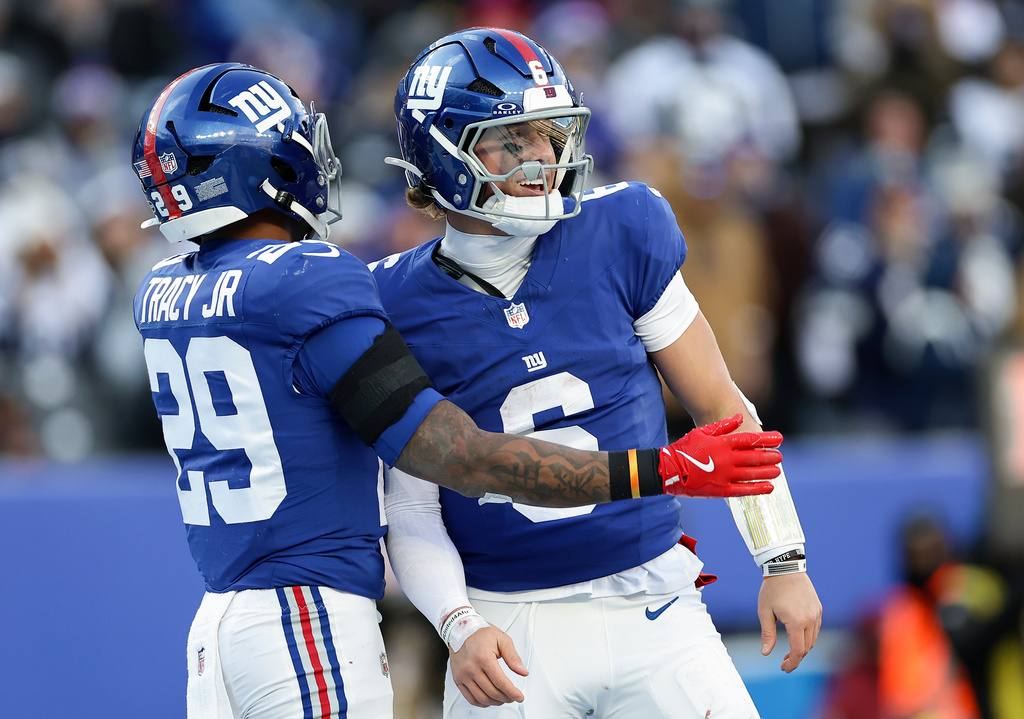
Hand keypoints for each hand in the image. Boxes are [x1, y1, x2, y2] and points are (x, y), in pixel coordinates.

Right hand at [449, 624, 528, 706]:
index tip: (519, 696)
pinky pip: (469, 698)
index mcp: (483, 657)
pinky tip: (489, 700)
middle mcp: (471, 667)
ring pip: (481, 698)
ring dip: (495, 702)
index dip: (512, 692)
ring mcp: (463, 674)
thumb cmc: (479, 632)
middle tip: (513, 697)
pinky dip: (481, 703)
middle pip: (491, 692)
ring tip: (503, 698)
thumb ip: (513, 657)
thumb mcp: (501, 639)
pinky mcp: (457, 679)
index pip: (500, 682)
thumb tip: (522, 671)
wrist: (460, 628)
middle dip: (506, 698)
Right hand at [659, 414, 781, 496]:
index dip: (767, 439)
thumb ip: (723, 426)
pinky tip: (768, 487)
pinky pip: (743, 490)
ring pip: (752, 474)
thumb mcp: (702, 431)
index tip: (779, 438)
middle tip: (780, 457)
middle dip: (770, 457)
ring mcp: (724, 475)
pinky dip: (757, 489)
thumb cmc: (684, 449)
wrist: (669, 470)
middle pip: (754, 457)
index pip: (750, 440)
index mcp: (722, 443)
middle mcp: (726, 459)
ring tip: (777, 471)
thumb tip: (739, 418)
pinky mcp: (721, 490)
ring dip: (767, 472)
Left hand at [758, 572, 821, 671]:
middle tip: (784, 662)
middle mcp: (810, 619)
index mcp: (796, 621)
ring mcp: (816, 613)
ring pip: (813, 639)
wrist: (786, 567)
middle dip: (796, 658)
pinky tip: (797, 637)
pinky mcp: (818, 608)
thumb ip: (767, 634)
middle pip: (807, 647)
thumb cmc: (772, 589)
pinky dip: (808, 637)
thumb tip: (766, 653)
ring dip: (803, 648)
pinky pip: (816, 628)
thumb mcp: (764, 612)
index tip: (784, 668)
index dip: (792, 663)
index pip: (798, 650)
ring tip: (789, 652)